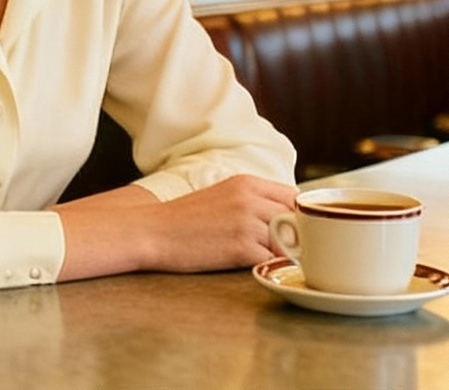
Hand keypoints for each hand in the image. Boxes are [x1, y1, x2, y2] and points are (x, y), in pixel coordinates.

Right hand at [137, 175, 296, 272]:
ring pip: (286, 242)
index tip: (289, 229)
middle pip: (296, 220)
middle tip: (280, 248)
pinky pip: (271, 260)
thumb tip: (287, 218)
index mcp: (246, 182)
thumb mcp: (222, 195)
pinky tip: (248, 264)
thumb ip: (254, 201)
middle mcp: (250, 199)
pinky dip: (265, 266)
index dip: (296, 216)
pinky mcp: (241, 248)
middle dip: (293, 237)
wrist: (151, 231)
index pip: (294, 197)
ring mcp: (247, 223)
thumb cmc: (184, 218)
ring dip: (280, 253)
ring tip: (261, 257)